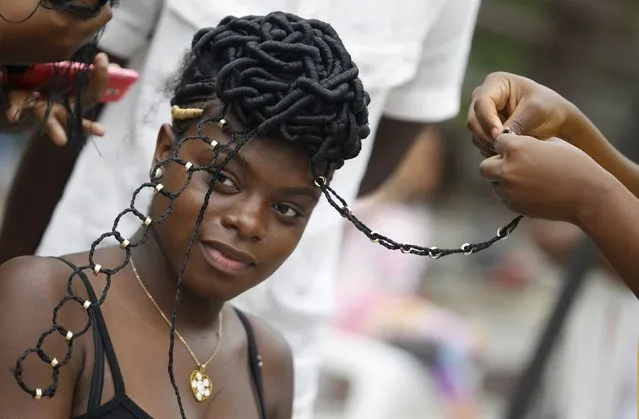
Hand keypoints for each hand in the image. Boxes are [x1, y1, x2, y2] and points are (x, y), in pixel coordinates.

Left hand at [1, 52, 110, 145]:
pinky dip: (16, 111)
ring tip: (62, 141)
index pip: (94, 94)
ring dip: (56, 131)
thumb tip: (114, 66)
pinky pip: (18, 109)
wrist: (21, 100)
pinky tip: (13, 115)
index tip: (103, 58)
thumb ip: (87, 75)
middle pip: (77, 120)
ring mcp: (43, 113)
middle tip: (103, 131)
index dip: (100, 77)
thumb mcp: (69, 82)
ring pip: (50, 122)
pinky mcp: (22, 108)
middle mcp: (62, 113)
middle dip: (89, 127)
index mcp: (75, 103)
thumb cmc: (49, 90)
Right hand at [467, 72, 573, 155]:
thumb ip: (515, 123)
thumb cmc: (548, 107)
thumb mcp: (534, 111)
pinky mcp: (484, 129)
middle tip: (503, 147)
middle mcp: (483, 96)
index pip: (482, 103)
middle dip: (487, 135)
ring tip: (508, 150)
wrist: (556, 120)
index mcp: (495, 83)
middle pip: (473, 119)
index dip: (488, 120)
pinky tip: (505, 152)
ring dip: (488, 144)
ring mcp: (482, 114)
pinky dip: (490, 149)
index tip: (499, 135)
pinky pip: (479, 142)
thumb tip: (498, 138)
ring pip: (474, 133)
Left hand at [479, 133, 618, 224]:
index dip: (506, 145)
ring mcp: (509, 190)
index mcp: (516, 148)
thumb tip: (515, 142)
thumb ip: (528, 142)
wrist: (588, 195)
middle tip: (511, 166)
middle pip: (484, 166)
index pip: (497, 142)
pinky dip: (512, 195)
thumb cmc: (575, 165)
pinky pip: (505, 199)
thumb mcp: (552, 143)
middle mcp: (507, 169)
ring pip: (493, 184)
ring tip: (525, 180)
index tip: (515, 148)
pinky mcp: (514, 206)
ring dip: (502, 181)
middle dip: (495, 165)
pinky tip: (531, 191)